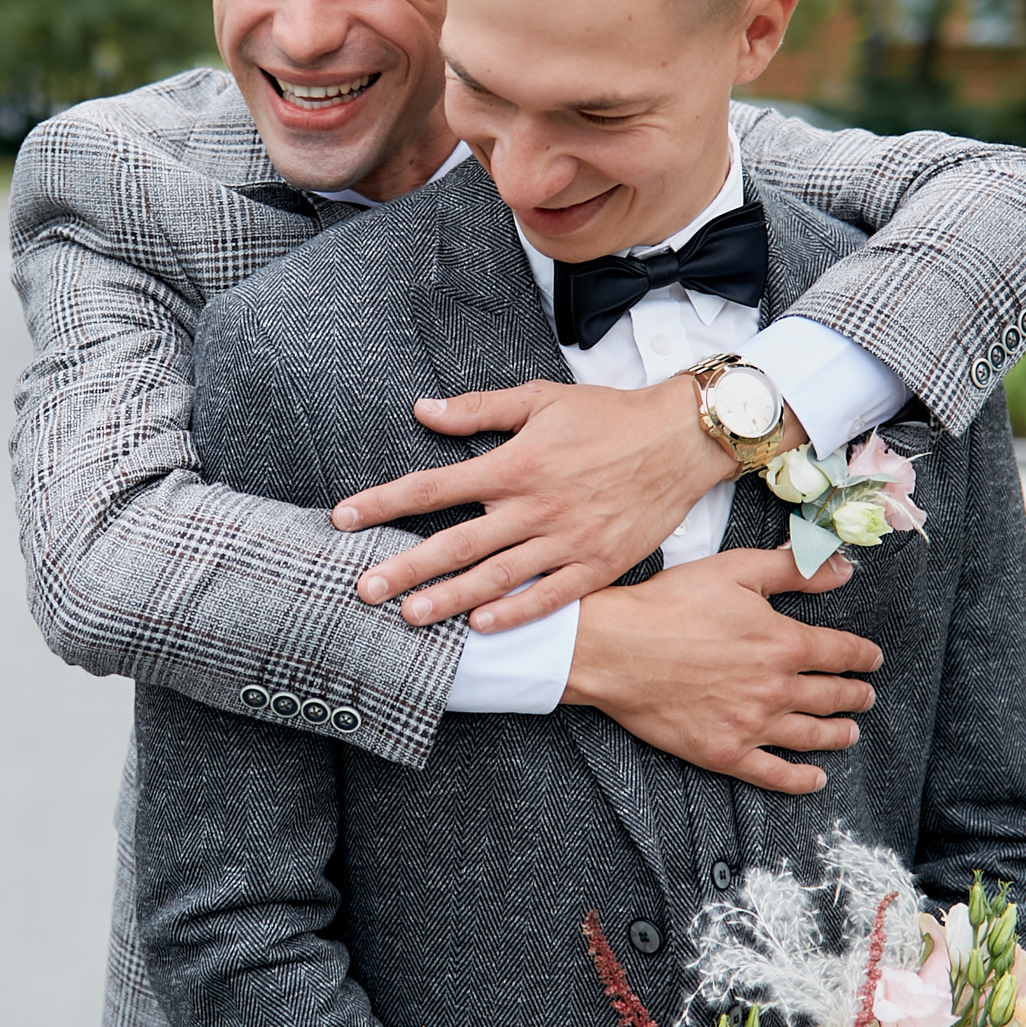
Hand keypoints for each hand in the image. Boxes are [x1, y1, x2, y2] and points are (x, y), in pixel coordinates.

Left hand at [333, 377, 745, 632]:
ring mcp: (566, 540)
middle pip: (456, 543)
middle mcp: (534, 506)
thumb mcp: (539, 398)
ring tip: (410, 618)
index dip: (383, 503)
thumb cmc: (607, 416)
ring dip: (450, 599)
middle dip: (405, 568)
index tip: (343, 519)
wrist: (681, 439)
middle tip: (363, 589)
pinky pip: (550, 596)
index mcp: (514, 464)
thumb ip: (478, 409)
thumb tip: (422, 410)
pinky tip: (482, 628)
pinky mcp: (598, 564)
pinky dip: (515, 613)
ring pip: (497, 577)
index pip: (433, 486)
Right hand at [561, 548, 880, 795]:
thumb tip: (842, 569)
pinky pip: (774, 774)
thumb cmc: (669, 605)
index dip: (863, 655)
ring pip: (811, 735)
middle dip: (855, 695)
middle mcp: (776, 688)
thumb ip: (792, 570)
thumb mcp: (734, 571)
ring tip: (849, 732)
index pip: (841, 652)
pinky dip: (800, 779)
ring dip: (838, 734)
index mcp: (783, 643)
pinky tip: (815, 779)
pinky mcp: (725, 752)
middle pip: (832, 696)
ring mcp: (752, 724)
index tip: (872, 659)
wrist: (615, 649)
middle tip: (864, 696)